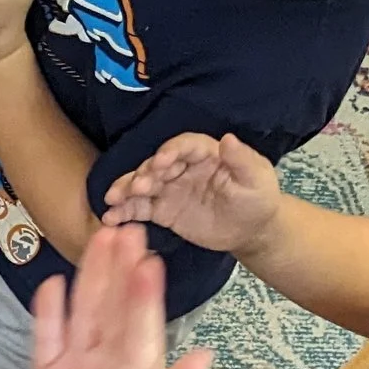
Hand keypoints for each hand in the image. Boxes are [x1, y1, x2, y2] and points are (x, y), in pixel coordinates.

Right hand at [30, 220, 212, 368]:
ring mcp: (77, 365)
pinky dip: (47, 315)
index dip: (144, 295)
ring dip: (89, 276)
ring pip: (83, 312)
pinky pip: (46, 340)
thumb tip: (202, 357)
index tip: (150, 261)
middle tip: (124, 228)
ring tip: (97, 238)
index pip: (143, 325)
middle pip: (112, 306)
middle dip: (117, 269)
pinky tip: (52, 285)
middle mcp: (110, 359)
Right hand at [100, 131, 283, 263]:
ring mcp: (170, 189)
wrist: (251, 230)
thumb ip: (242, 159)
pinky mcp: (162, 210)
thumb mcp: (256, 178)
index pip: (184, 146)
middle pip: (156, 165)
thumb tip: (228, 139)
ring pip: (142, 185)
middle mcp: (183, 167)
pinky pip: (139, 209)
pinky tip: (111, 218)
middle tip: (136, 187)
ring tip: (112, 201)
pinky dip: (124, 212)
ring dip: (125, 190)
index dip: (170, 151)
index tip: (161, 162)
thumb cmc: (258, 199)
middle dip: (143, 174)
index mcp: (206, 154)